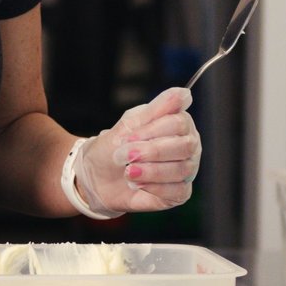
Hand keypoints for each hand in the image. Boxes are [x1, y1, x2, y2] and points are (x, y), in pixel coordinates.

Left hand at [74, 87, 201, 214]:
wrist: (98, 176)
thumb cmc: (114, 147)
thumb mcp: (129, 123)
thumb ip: (157, 108)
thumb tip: (184, 93)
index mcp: (179, 124)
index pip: (179, 123)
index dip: (152, 131)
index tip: (128, 137)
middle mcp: (188, 146)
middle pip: (184, 146)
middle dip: (150, 152)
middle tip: (125, 155)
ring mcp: (186, 169)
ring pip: (181, 170)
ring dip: (150, 171)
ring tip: (127, 171)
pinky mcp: (180, 193)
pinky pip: (178, 191)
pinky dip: (154, 187)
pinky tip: (137, 184)